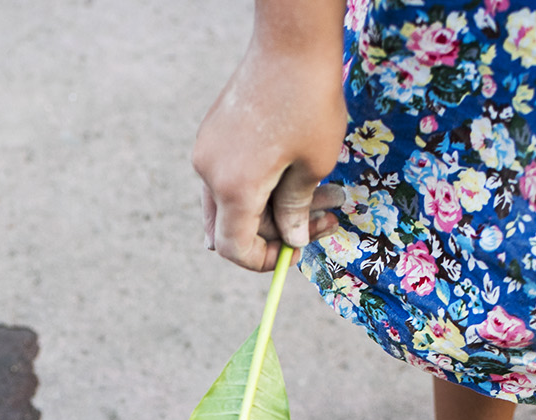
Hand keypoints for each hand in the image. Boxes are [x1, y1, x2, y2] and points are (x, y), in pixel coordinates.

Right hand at [193, 0, 350, 271]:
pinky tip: (297, 171)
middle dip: (281, 230)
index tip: (296, 252)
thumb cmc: (309, 102)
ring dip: (277, 206)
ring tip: (327, 195)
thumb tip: (293, 239)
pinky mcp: (213, 133)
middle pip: (234, 226)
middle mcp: (210, 172)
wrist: (290, 43)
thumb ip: (297, 210)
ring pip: (234, 200)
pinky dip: (262, 183)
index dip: (264, 260)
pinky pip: (231, 175)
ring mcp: (207, 151)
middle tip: (327, 218)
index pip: (234, 248)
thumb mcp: (314, 165)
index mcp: (234, 187)